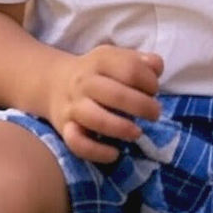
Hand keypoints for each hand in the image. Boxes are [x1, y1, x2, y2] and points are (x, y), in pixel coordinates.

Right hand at [47, 45, 163, 162]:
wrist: (56, 83)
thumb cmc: (98, 73)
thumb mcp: (117, 58)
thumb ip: (141, 62)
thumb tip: (157, 67)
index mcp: (101, 60)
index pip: (130, 69)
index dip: (149, 82)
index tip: (154, 90)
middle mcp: (85, 82)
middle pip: (115, 95)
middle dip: (142, 106)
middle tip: (154, 114)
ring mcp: (73, 106)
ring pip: (95, 119)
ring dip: (121, 128)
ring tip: (137, 133)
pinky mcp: (65, 129)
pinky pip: (77, 143)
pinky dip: (97, 151)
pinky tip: (114, 153)